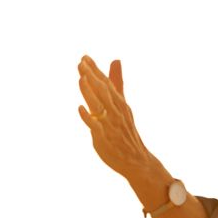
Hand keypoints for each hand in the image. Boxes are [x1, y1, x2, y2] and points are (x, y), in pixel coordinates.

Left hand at [77, 56, 160, 181]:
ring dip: (90, 92)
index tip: (84, 57)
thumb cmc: (125, 130)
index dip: (95, 70)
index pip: (106, 83)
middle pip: (103, 91)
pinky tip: (80, 108)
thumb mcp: (122, 103)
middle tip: (81, 63)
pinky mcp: (105, 138)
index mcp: (119, 102)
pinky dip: (89, 117)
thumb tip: (115, 60)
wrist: (136, 159)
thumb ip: (117, 82)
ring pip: (100, 106)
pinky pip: (96, 127)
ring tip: (81, 79)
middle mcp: (115, 111)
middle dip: (92, 77)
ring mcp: (111, 125)